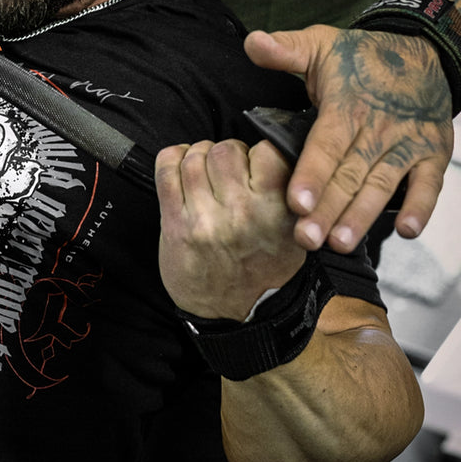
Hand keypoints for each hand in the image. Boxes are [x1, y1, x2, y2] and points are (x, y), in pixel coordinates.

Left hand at [155, 138, 305, 321]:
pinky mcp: (174, 225)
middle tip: (227, 171)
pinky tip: (180, 167)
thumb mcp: (296, 232)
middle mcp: (241, 213)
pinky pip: (165, 172)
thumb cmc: (266, 268)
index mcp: (278, 212)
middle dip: (227, 154)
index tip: (255, 164)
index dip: (259, 153)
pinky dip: (171, 159)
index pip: (268, 151)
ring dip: (198, 157)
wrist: (237, 314)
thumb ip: (286, 191)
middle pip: (225, 151)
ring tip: (205, 173)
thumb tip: (272, 147)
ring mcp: (204, 219)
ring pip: (194, 158)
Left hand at [245, 24, 454, 250]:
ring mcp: (407, 144)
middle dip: (328, 209)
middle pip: (350, 173)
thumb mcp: (320, 45)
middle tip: (307, 238)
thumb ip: (286, 49)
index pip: (326, 144)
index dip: (312, 173)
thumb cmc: (360, 56)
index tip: (296, 202)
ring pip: (382, 184)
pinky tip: (406, 231)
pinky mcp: (431, 154)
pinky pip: (428, 184)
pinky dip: (420, 207)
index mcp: (346, 106)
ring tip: (341, 242)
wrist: (421, 52)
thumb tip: (253, 42)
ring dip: (362, 215)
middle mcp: (378, 128)